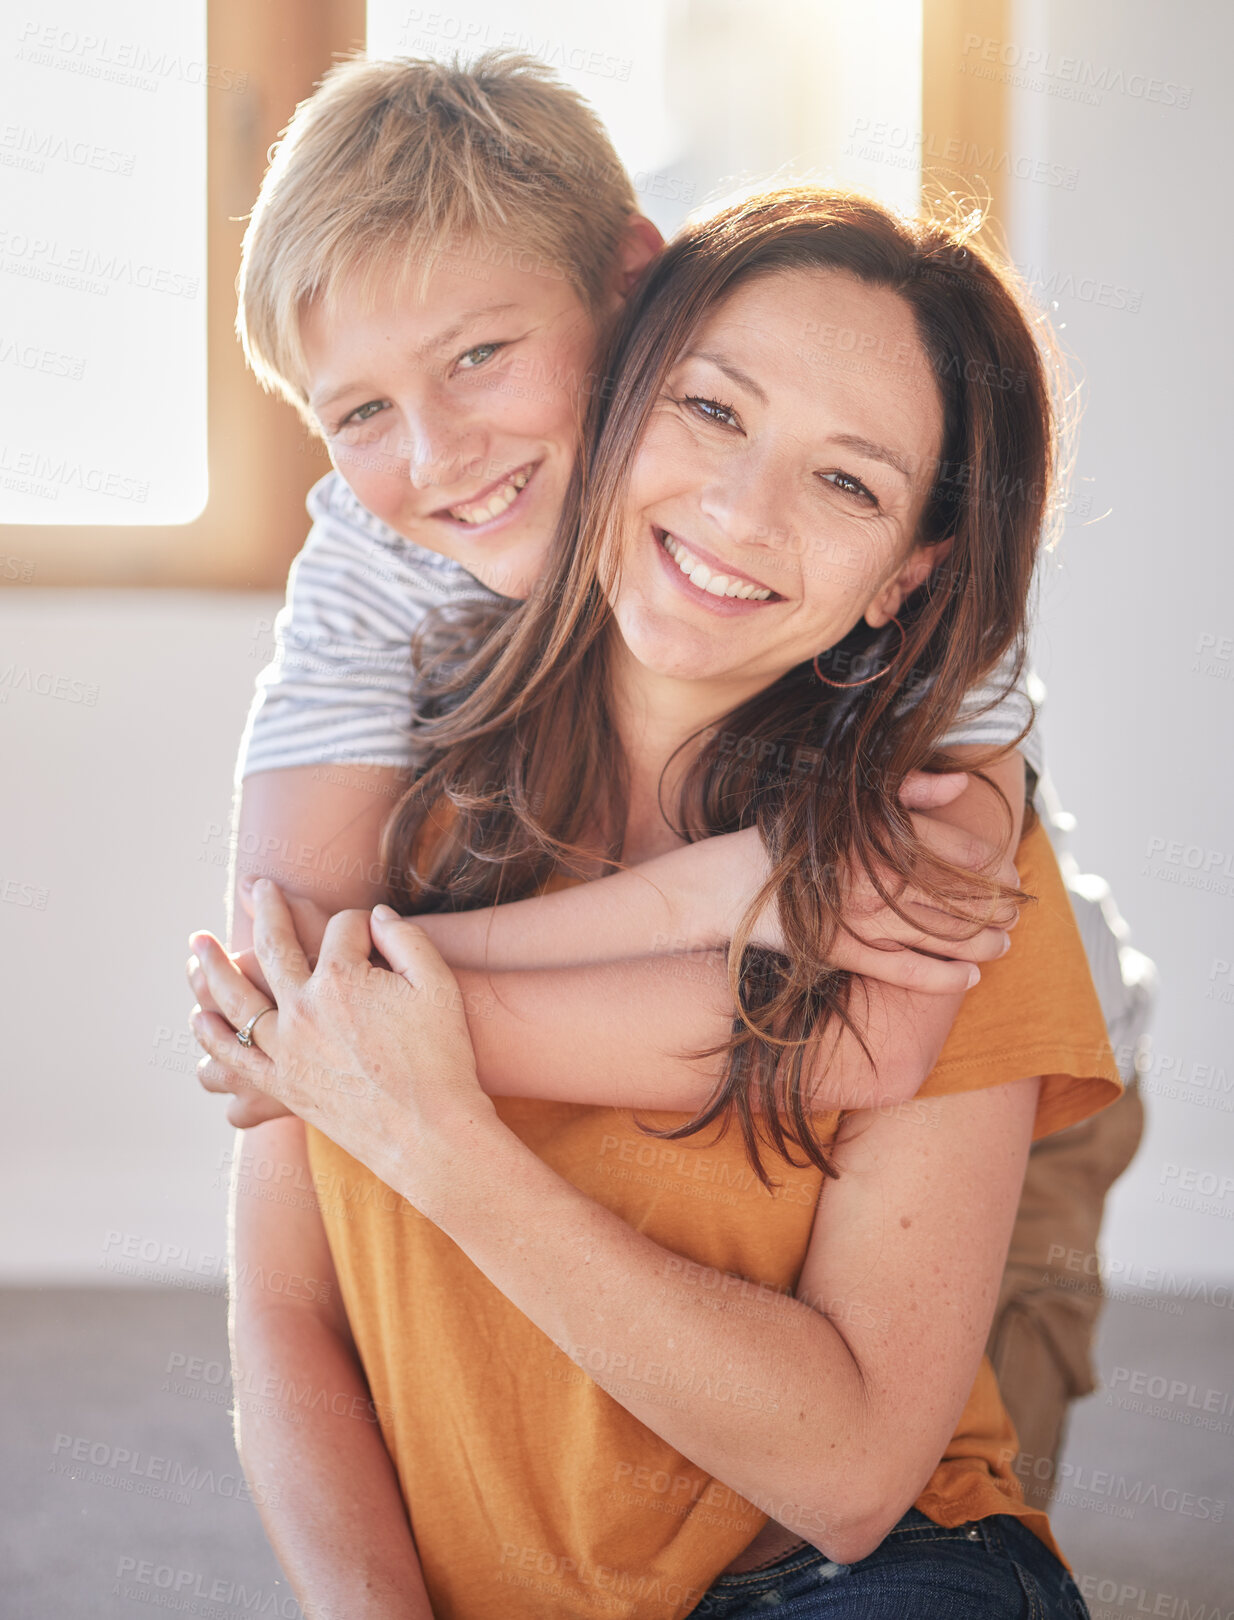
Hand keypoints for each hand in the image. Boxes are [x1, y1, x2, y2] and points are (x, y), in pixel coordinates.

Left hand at [189, 883, 496, 1202]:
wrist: (429, 1131)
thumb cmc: (441, 1056)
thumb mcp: (437, 984)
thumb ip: (405, 939)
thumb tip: (375, 915)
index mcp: (341, 976)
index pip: (342, 928)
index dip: (363, 925)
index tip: (376, 933)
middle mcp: (302, 1007)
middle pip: (274, 946)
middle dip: (268, 911)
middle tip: (259, 889)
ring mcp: (284, 1048)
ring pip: (236, 999)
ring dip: (213, 967)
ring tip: (199, 944)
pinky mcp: (280, 1085)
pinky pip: (234, 1055)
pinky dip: (213, 1035)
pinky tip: (200, 1019)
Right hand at [702, 772, 1017, 994]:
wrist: (725, 886)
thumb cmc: (785, 840)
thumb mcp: (842, 801)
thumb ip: (906, 791)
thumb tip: (961, 782)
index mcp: (878, 833)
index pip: (958, 849)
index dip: (994, 864)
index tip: (1011, 872)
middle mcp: (874, 875)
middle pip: (959, 895)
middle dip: (997, 907)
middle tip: (1017, 912)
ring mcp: (859, 918)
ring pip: (941, 935)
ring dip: (982, 942)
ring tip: (1005, 944)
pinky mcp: (843, 954)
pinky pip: (906, 972)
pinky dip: (943, 977)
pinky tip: (968, 978)